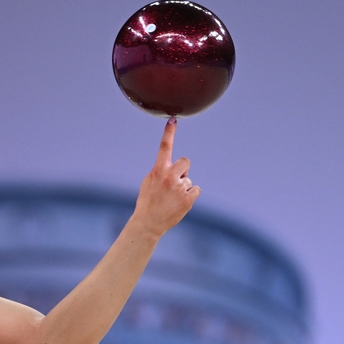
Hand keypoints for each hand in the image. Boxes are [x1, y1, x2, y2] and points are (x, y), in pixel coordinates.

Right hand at [133, 117, 199, 237]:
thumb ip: (160, 171)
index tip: (173, 120)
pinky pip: (196, 190)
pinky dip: (190, 196)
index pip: (164, 147)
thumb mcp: (148, 182)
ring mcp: (179, 187)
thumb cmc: (148, 201)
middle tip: (175, 182)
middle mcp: (169, 176)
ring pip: (189, 180)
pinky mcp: (188, 198)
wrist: (148, 223)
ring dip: (183, 188)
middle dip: (183, 170)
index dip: (169, 133)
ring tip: (172, 199)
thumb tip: (172, 166)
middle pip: (186, 162)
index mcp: (158, 170)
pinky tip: (180, 203)